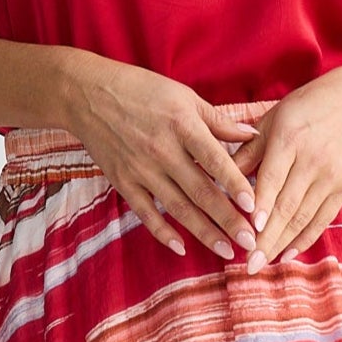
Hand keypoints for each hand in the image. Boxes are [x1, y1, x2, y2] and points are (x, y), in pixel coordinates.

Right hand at [64, 64, 272, 260]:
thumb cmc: (142, 90)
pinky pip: (145, 213)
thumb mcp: (184, 96)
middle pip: (201, 192)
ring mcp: (140, 169)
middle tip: (250, 243)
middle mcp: (162, 150)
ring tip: (226, 251)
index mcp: (182, 125)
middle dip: (228, 220)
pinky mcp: (122, 182)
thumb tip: (253, 135)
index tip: (254, 206)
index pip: (215, 160)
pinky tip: (181, 248)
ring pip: (178, 208)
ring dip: (204, 233)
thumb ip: (219, 120)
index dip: (235, 185)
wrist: (87, 94)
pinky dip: (163, 232)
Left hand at [227, 69, 341, 273]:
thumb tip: (218, 177)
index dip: (263, 205)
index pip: (273, 177)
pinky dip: (304, 239)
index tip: (250, 228)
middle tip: (248, 263)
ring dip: (281, 244)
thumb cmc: (305, 109)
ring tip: (260, 264)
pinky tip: (286, 254)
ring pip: (303, 217)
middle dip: (267, 238)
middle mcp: (313, 160)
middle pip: (288, 205)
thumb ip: (247, 151)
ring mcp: (331, 176)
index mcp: (290, 138)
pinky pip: (321, 219)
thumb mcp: (272, 120)